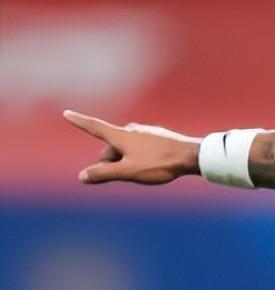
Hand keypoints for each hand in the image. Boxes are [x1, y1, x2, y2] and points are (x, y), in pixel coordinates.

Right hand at [63, 110, 200, 184]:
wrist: (192, 156)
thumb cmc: (159, 163)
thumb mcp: (128, 172)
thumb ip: (104, 174)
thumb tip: (83, 176)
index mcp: (121, 135)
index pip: (94, 127)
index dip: (79, 121)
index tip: (67, 113)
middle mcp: (132, 129)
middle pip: (111, 147)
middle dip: (111, 163)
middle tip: (127, 176)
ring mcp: (146, 132)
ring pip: (127, 149)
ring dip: (127, 162)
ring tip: (145, 172)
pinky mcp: (159, 137)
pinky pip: (141, 149)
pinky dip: (140, 159)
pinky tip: (155, 166)